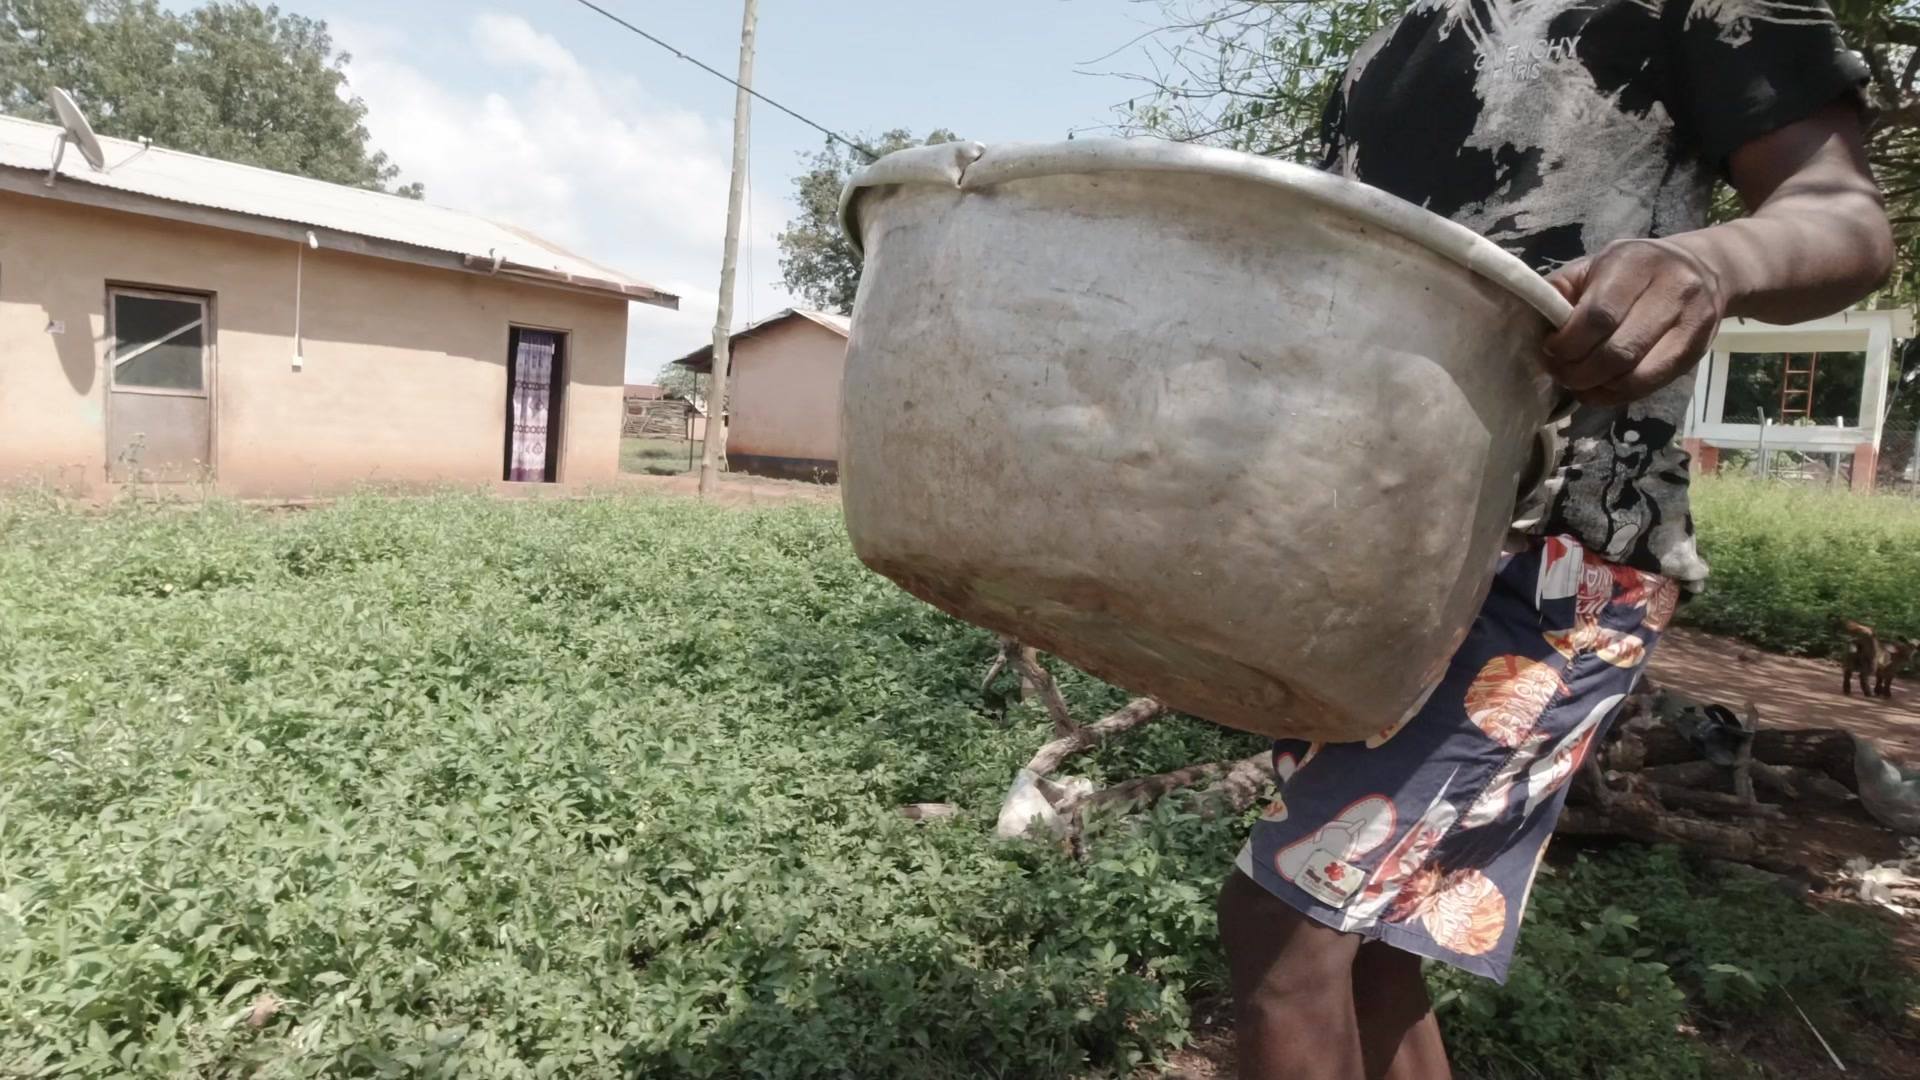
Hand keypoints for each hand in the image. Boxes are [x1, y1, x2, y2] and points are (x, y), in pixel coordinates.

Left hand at [1541, 239, 1727, 407]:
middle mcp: (1671, 290)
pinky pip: (1651, 385)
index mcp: (1636, 264)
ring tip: (1579, 383)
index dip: (1568, 343)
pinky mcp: (1696, 351)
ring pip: (1635, 375)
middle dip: (1579, 371)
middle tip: (1561, 372)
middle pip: (1617, 350)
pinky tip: (1602, 388)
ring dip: (1598, 388)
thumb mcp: (1596, 266)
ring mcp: (1690, 323)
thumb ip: (1562, 289)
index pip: (1599, 316)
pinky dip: (1618, 395)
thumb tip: (1527, 319)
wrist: (1706, 268)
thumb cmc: (1634, 269)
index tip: (1551, 349)